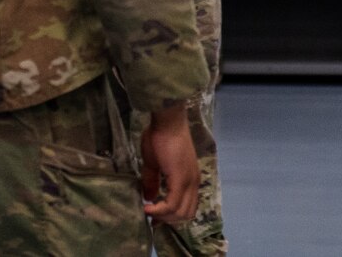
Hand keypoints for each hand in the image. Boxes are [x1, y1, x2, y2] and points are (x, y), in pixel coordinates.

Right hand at [139, 104, 199, 225]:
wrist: (167, 121)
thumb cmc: (160, 137)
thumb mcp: (154, 164)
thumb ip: (153, 181)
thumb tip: (149, 198)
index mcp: (190, 179)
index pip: (187, 207)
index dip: (171, 216)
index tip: (154, 218)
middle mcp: (193, 182)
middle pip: (186, 214)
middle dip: (168, 220)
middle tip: (152, 217)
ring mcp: (189, 181)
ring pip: (181, 213)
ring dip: (164, 217)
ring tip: (150, 212)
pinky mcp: (181, 179)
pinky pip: (173, 204)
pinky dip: (160, 211)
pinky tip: (147, 208)